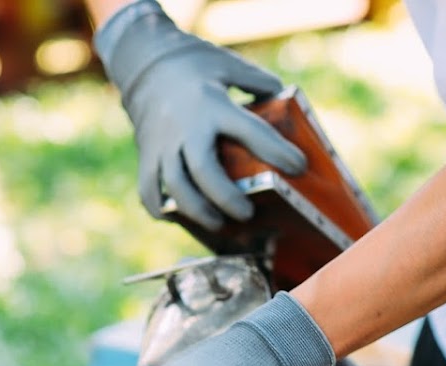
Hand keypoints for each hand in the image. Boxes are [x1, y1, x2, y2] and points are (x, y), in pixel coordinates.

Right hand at [94, 0, 306, 231]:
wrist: (146, 63)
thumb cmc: (197, 65)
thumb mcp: (231, 65)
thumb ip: (260, 84)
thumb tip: (288, 107)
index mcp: (213, 104)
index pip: (251, 132)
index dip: (278, 152)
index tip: (300, 167)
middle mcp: (186, 127)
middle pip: (204, 171)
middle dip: (227, 198)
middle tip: (247, 213)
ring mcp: (162, 144)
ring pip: (175, 188)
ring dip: (198, 211)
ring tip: (218, 223)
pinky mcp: (147, 155)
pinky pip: (149, 191)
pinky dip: (162, 210)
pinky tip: (180, 218)